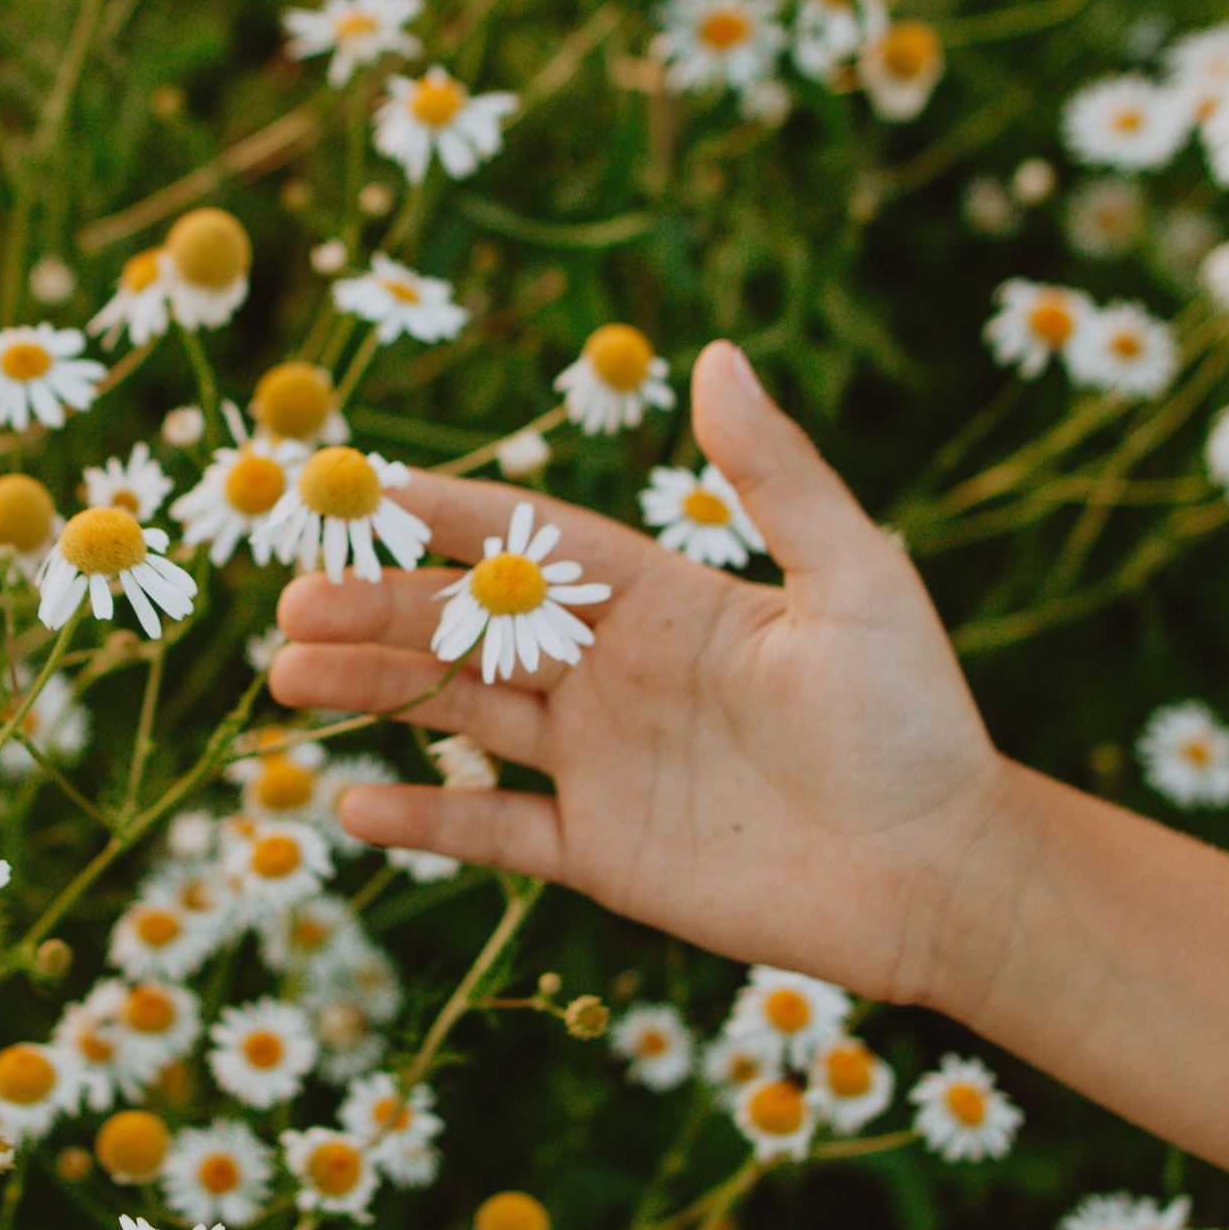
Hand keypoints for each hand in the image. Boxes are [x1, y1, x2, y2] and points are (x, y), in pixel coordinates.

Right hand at [270, 341, 1020, 1008]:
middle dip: (380, 611)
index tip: (361, 487)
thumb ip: (776, 476)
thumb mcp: (855, 579)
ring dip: (375, 696)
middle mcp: (615, 674)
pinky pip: (494, 832)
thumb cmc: (915, 717)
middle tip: (289, 602)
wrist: (943, 874)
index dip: (447, 515)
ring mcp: (601, 764)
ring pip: (461, 718)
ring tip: (285, 681)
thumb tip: (714, 355)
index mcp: (664, 600)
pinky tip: (350, 806)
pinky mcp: (602, 854)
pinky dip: (424, 821)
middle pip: (472, 629)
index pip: (530, 544)